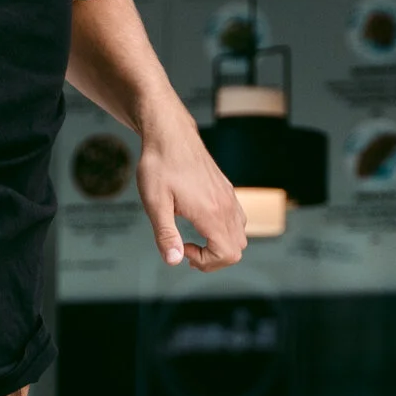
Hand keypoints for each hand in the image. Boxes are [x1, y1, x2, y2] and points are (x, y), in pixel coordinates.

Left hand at [139, 125, 248, 272]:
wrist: (169, 133)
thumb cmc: (159, 165)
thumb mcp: (155, 203)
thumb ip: (166, 235)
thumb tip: (173, 261)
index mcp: (211, 212)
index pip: (227, 254)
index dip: (205, 262)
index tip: (182, 248)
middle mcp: (226, 205)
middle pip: (237, 250)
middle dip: (213, 259)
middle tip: (186, 250)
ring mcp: (229, 196)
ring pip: (240, 236)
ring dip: (220, 246)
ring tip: (194, 239)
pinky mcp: (226, 189)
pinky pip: (238, 219)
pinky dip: (224, 231)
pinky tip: (201, 221)